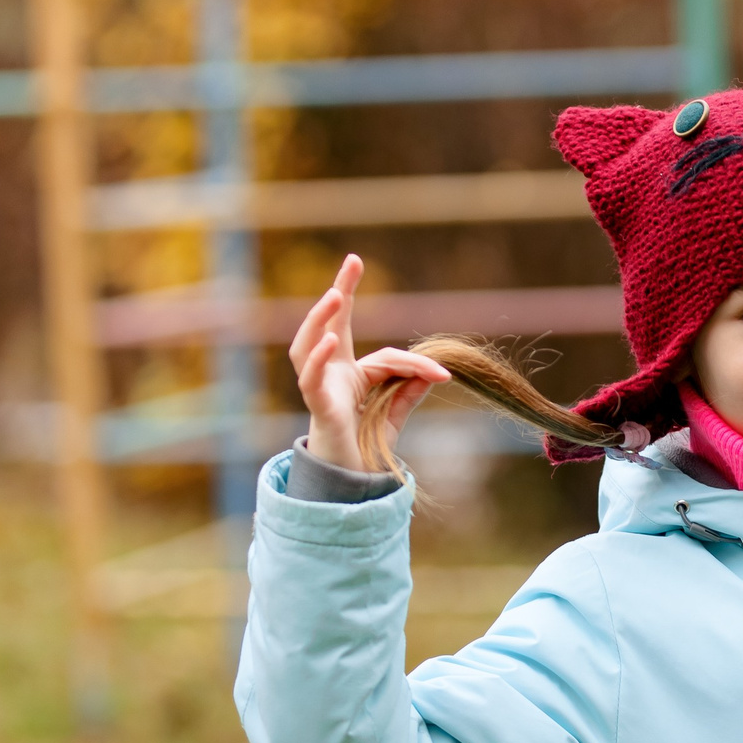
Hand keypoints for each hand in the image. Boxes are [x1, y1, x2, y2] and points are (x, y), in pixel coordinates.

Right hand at [289, 254, 450, 472]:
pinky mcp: (318, 405)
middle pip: (330, 325)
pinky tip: (331, 339)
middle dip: (339, 293)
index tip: (378, 290)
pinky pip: (312, 377)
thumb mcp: (396, 410)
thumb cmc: (368, 442)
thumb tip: (432, 371)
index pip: (364, 335)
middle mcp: (330, 372)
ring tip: (338, 296)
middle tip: (351, 263)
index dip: (373, 317)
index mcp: (349, 369)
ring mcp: (320, 386)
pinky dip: (320, 358)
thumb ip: (410, 389)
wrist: (354, 478)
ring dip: (322, 320)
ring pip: (310, 345)